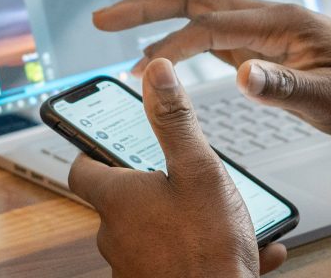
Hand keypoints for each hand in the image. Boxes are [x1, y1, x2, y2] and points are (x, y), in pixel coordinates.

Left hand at [68, 58, 286, 276]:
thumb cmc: (207, 247)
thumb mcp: (198, 170)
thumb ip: (175, 120)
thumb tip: (157, 72)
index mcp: (117, 199)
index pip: (81, 168)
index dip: (92, 151)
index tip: (107, 141)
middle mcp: (115, 235)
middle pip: (121, 201)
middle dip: (152, 187)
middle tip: (183, 176)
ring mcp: (133, 266)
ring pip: (155, 233)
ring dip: (185, 221)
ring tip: (226, 218)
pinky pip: (178, 261)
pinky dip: (205, 252)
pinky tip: (249, 252)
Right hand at [95, 0, 330, 145]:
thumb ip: (286, 89)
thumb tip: (241, 77)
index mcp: (282, 23)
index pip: (210, 24)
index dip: (167, 39)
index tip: (131, 57)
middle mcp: (271, 18)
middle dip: (146, 5)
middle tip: (100, 19)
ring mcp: (268, 31)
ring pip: (203, 10)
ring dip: (159, 16)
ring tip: (117, 29)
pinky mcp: (269, 48)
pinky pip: (216, 32)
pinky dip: (182, 36)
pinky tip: (165, 52)